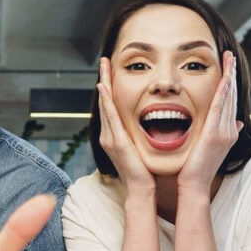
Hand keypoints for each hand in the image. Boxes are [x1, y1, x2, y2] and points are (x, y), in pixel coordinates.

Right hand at [96, 58, 154, 194]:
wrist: (141, 190)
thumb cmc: (144, 173)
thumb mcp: (140, 149)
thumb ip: (139, 136)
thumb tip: (147, 126)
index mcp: (114, 137)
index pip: (110, 107)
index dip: (109, 89)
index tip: (110, 72)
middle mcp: (108, 135)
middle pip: (104, 102)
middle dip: (104, 80)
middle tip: (104, 61)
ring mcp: (109, 137)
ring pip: (105, 105)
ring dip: (104, 84)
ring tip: (103, 67)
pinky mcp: (116, 140)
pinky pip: (110, 116)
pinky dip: (106, 100)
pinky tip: (104, 87)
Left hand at [177, 51, 241, 190]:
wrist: (195, 186)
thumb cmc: (196, 169)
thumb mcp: (211, 149)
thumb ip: (222, 134)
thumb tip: (238, 124)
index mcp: (228, 132)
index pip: (230, 102)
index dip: (230, 83)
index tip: (228, 68)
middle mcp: (230, 130)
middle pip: (232, 96)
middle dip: (232, 74)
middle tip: (230, 56)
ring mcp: (225, 132)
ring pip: (228, 98)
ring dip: (229, 77)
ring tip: (228, 59)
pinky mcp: (215, 134)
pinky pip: (220, 108)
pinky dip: (223, 92)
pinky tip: (224, 78)